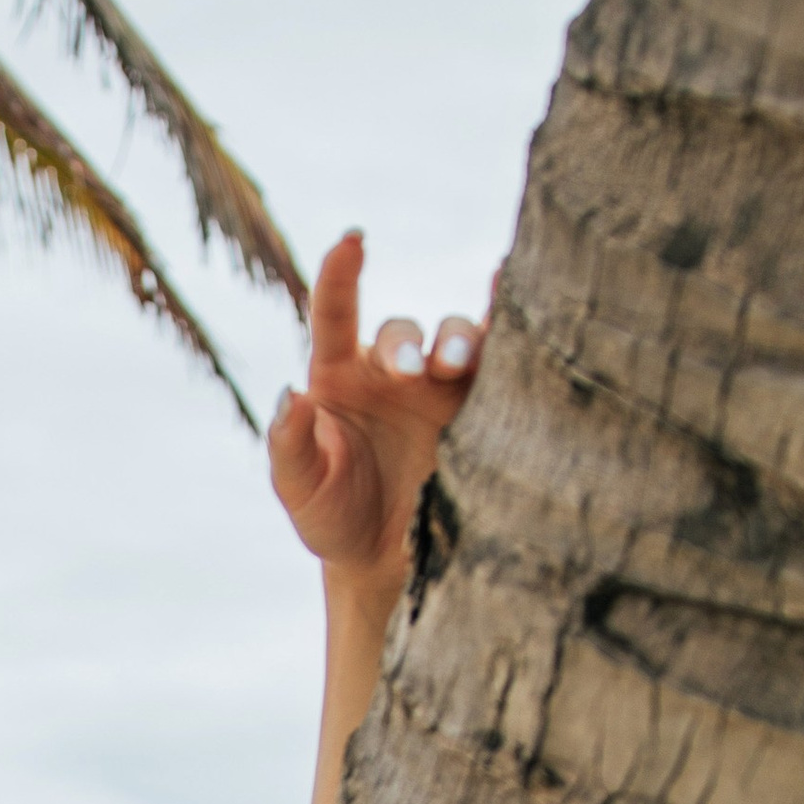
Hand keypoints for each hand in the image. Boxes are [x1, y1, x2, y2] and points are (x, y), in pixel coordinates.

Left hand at [268, 230, 485, 588]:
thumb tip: (289, 395)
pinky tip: (514, 294)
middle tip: (412, 371)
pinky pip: (498, 360)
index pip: (335, 315)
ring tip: (456, 363)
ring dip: (459, 341)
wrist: (385, 562)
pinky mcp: (478, 408)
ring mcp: (438, 387)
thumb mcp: (301, 491)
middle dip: (410, 343)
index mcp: (339, 380)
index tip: (352, 241)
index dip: (341, 276)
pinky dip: (508, 326)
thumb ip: (289, 446)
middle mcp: (390, 372)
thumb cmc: (335, 520)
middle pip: (402, 332)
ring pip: (454, 339)